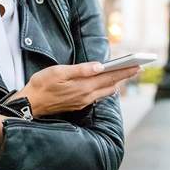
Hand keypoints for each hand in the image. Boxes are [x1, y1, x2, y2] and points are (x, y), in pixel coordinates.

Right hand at [14, 61, 140, 116]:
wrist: (31, 103)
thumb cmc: (42, 84)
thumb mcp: (59, 72)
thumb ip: (81, 69)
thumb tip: (100, 66)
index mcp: (84, 86)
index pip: (109, 77)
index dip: (124, 71)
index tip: (137, 65)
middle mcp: (86, 96)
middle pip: (111, 85)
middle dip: (125, 76)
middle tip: (139, 69)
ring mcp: (83, 102)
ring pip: (106, 92)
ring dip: (117, 83)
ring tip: (127, 75)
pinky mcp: (78, 104)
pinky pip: (98, 96)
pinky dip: (107, 89)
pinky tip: (109, 86)